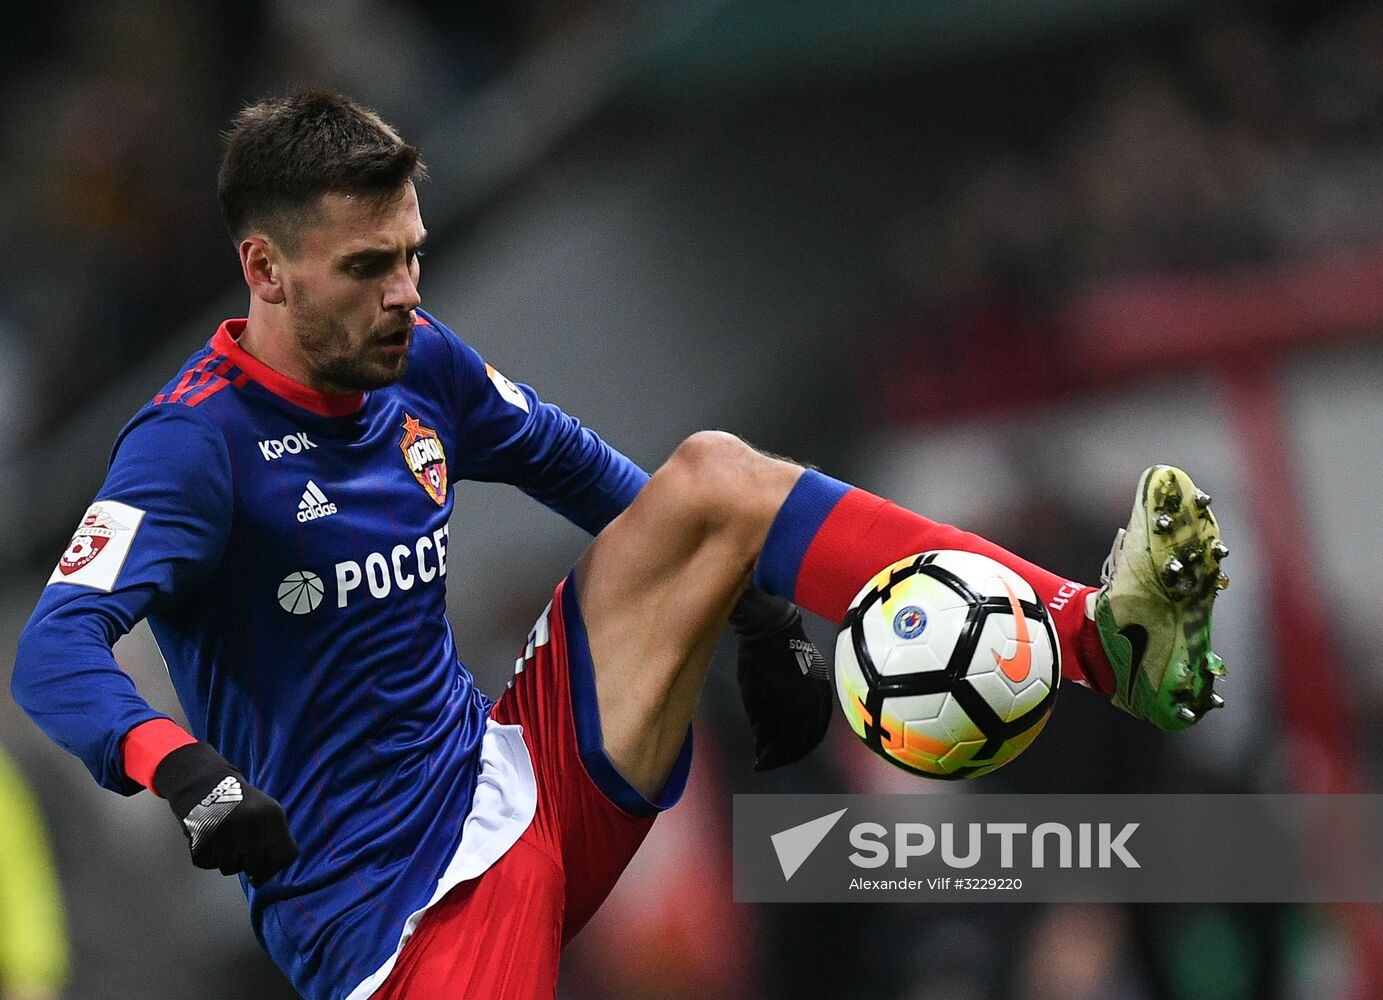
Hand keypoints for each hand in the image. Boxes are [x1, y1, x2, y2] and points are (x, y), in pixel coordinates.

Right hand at [153, 742, 297, 885]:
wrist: (205, 783)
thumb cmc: (241, 802)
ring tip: (224, 837)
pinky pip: (210, 864)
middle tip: (241, 851)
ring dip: (227, 858)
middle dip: (250, 865)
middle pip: (258, 868)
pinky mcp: (203, 841)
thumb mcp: (268, 812)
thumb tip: (264, 876)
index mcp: (273, 817)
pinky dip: (209, 855)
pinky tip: (210, 837)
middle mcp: (252, 827)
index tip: (265, 865)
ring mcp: (227, 836)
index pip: (286, 857)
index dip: (275, 866)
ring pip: (231, 868)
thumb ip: (275, 839)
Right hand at [732, 589, 832, 769]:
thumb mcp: (811, 671)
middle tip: (776, 761)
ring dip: (774, 756)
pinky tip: (758, 752)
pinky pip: (765, 733)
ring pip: (782, 741)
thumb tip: (804, 717)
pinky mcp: (766, 703)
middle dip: (789, 755)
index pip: (816, 732)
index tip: (794, 751)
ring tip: (764, 761)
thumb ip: (811, 696)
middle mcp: (808, 704)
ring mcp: (786, 704)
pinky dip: (762, 747)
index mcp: (821, 696)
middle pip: (801, 742)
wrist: (771, 629)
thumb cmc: (787, 644)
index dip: (804, 745)